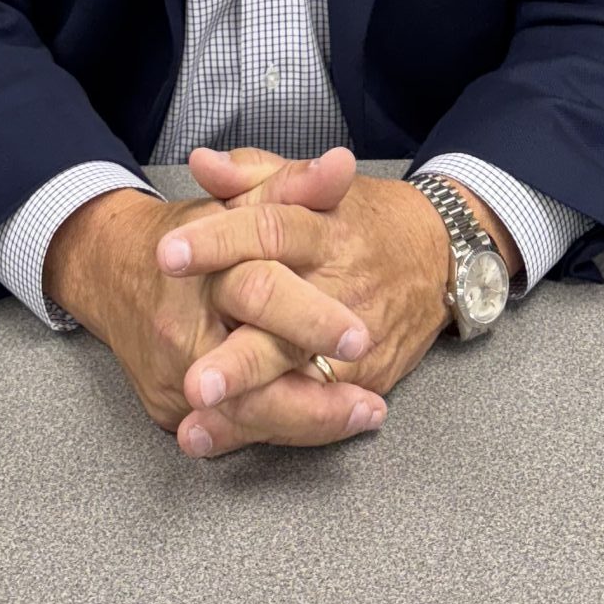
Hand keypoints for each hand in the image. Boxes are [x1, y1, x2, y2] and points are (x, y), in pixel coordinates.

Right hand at [43, 165, 384, 455]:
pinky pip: (230, 430)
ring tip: (364, 413)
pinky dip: (279, 429)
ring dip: (310, 418)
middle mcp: (184, 326)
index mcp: (207, 268)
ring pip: (245, 412)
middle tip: (368, 400)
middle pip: (251, 361)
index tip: (359, 336)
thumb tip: (341, 166)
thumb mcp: (241, 200)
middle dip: (312, 391)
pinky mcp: (171, 410)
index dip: (310, 316)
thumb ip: (294, 185)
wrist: (111, 269)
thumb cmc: (192, 235)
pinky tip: (327, 426)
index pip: (259, 290)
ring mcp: (173, 374)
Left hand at [155, 148, 464, 457]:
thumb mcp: (307, 183)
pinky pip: (315, 408)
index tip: (168, 254)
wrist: (436, 255)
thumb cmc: (356, 219)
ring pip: (299, 374)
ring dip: (246, 404)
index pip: (268, 230)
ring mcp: (355, 339)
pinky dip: (268, 427)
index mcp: (321, 228)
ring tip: (197, 421)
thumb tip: (201, 165)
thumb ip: (252, 174)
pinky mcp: (365, 378)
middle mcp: (338, 285)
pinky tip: (221, 438)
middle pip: (286, 317)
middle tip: (195, 380)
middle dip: (240, 356)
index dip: (218, 241)